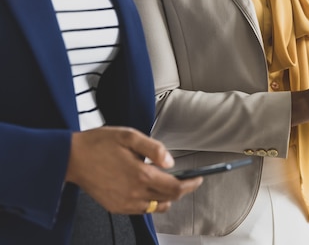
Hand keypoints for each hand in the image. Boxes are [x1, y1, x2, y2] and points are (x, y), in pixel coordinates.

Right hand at [66, 126, 202, 213]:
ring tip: (166, 182)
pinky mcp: (116, 207)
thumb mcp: (129, 136)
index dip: (191, 184)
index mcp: (141, 175)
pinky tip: (147, 188)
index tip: (198, 179)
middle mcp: (135, 193)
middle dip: (182, 189)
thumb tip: (170, 162)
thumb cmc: (98, 144)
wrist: (71, 158)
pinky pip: (142, 209)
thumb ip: (153, 149)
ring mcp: (125, 203)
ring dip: (166, 196)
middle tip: (187, 179)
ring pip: (157, 206)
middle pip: (169, 198)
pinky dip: (151, 201)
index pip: (176, 187)